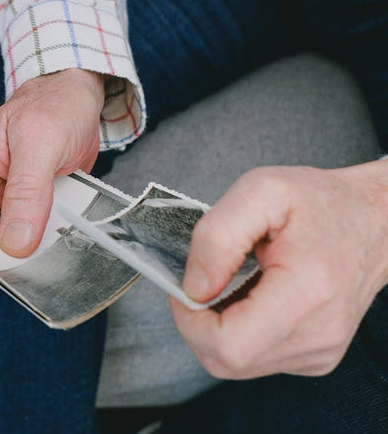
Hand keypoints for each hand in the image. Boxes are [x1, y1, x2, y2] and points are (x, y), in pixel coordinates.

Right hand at [0, 69, 105, 271]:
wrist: (78, 94)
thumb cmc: (54, 105)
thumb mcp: (41, 141)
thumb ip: (27, 192)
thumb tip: (15, 243)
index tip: (2, 260)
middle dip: (1, 256)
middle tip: (37, 256)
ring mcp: (1, 200)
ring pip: (0, 246)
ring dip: (27, 253)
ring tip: (54, 244)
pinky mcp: (26, 207)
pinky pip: (26, 238)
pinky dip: (43, 244)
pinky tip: (63, 235)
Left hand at [170, 162, 387, 378]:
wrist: (374, 220)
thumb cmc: (320, 203)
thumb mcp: (260, 191)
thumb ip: (216, 237)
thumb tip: (193, 288)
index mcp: (306, 293)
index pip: (228, 346)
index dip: (190, 321)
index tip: (187, 286)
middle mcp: (319, 334)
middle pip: (226, 362)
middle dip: (197, 324)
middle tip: (205, 280)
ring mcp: (320, 352)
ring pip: (237, 365)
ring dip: (217, 328)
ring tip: (232, 283)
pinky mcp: (316, 357)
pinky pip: (256, 359)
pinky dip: (239, 332)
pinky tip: (250, 297)